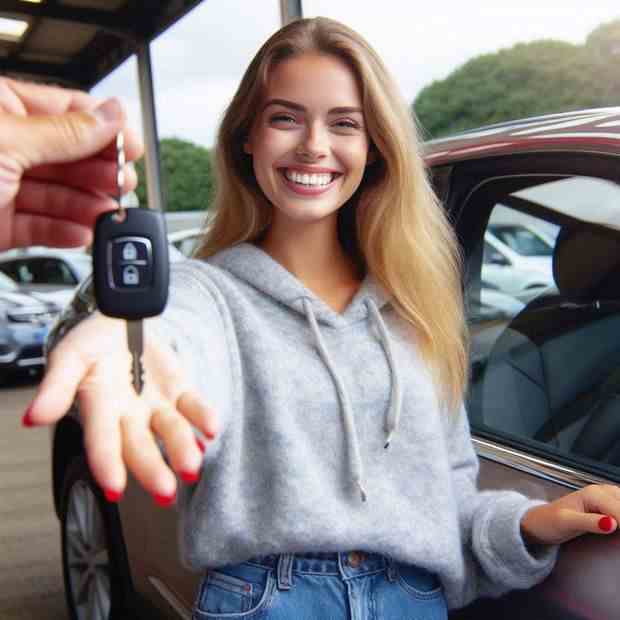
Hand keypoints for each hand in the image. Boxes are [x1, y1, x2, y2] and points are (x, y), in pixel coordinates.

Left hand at [0, 77, 143, 249]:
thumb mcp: (7, 140)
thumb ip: (66, 132)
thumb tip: (113, 114)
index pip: (66, 110)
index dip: (104, 129)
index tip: (132, 147)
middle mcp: (3, 147)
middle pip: (69, 158)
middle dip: (99, 173)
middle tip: (122, 183)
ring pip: (59, 196)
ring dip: (88, 207)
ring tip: (106, 214)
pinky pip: (41, 228)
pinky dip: (64, 233)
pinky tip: (80, 233)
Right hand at [21, 313, 217, 505]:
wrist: (121, 320)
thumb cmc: (92, 342)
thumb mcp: (70, 356)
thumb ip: (56, 385)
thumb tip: (34, 418)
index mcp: (98, 407)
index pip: (101, 439)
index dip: (106, 462)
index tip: (114, 488)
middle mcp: (128, 413)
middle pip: (140, 445)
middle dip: (152, 469)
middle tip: (166, 492)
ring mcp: (156, 404)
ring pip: (171, 430)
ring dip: (182, 449)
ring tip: (193, 466)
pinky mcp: (179, 390)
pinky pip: (194, 406)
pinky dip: (203, 416)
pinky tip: (212, 429)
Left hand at [520, 484, 619, 545]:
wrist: (539, 521)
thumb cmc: (550, 521)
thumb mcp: (567, 523)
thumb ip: (589, 522)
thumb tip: (612, 524)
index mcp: (594, 494)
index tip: (618, 540)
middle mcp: (602, 491)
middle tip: (617, 539)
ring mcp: (606, 496)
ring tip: (617, 536)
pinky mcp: (608, 503)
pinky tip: (619, 526)